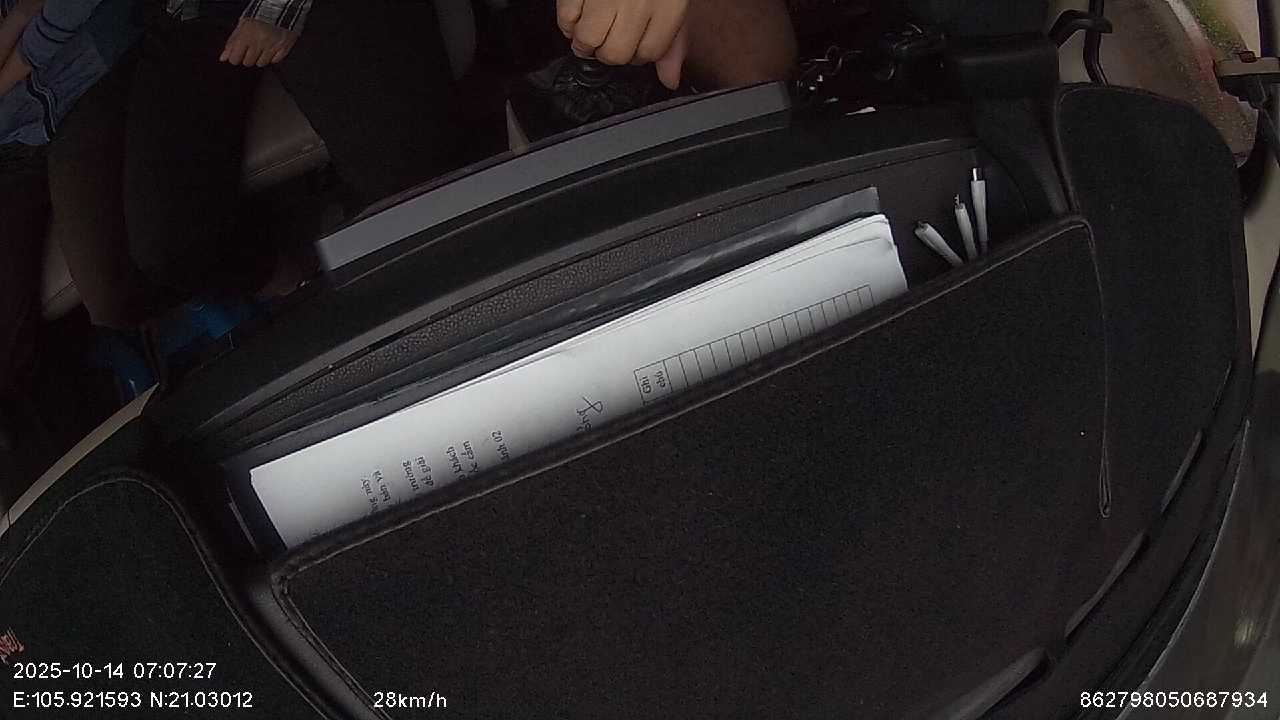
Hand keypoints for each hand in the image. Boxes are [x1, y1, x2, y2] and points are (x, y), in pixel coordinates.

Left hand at [219, 17, 298, 66]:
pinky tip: (272, 46)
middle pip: (248, 62)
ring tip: (262, 45)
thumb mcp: (242, 25)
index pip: (235, 59)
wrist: (281, 10)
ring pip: (261, 63)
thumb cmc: (260, 15)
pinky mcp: (283, 49)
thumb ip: (232, 42)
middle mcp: (258, 43)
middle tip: (251, 46)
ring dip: (260, 57)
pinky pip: (274, 61)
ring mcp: (272, 47)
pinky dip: (272, 56)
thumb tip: (223, 58)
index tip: (238, 53)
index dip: (235, 57)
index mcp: (246, 35)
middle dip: (248, 56)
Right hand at [556, 0, 689, 89]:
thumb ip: (674, 42)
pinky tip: (578, 15)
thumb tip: (670, 81)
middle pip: (616, 54)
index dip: (641, 55)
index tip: (635, 44)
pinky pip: (565, 19)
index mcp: (667, 4)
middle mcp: (636, 1)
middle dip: (611, 52)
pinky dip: (567, 23)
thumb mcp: (673, 1)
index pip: (650, 54)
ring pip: (588, 41)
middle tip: (610, 38)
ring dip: (585, 41)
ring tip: (590, 30)